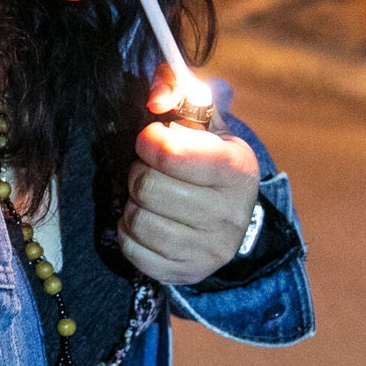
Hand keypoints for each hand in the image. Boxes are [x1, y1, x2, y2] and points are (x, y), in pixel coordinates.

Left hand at [121, 88, 262, 285]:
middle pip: (147, 187)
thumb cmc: (212, 162)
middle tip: (151, 170)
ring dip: (133, 203)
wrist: (236, 221)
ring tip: (149, 196)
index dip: (150, 140)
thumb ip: (180, 91)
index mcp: (236, 169)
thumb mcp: (207, 123)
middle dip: (140, 172)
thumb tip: (155, 97)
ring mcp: (209, 250)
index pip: (170, 152)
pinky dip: (128, 231)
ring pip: (137, 220)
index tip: (154, 140)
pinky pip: (133, 251)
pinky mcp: (186, 273)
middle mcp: (228, 214)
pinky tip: (146, 219)